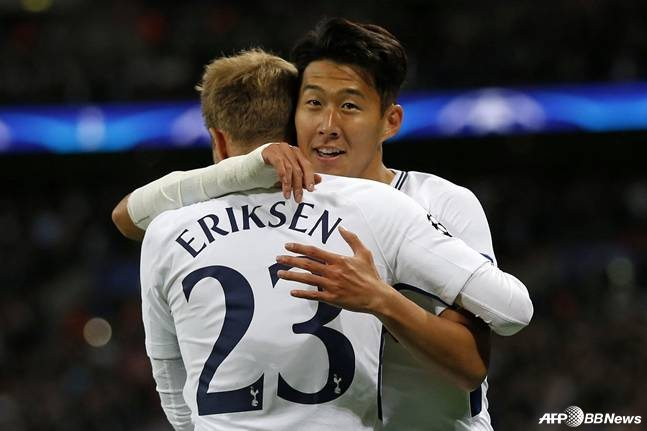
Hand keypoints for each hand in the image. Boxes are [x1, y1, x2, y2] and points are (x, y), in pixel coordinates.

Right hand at [262, 142, 321, 201]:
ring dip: (291, 184)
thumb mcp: (289, 177)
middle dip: (300, 184)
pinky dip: (283, 178)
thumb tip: (319, 180)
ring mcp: (279, 148)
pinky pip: (280, 165)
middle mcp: (288, 148)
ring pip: (290, 168)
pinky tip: (283, 188)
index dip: (310, 177)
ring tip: (289, 196)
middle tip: (299, 197)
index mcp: (296, 152)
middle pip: (299, 167)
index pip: (307, 165)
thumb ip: (303, 177)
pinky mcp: (269, 151)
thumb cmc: (270, 171)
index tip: (311, 190)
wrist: (251, 167)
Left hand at [276, 226, 391, 313]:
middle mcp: (332, 272)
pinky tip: (292, 291)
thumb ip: (352, 239)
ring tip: (279, 274)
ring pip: (307, 279)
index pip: (314, 252)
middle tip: (278, 259)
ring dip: (291, 276)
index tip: (288, 246)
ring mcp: (331, 286)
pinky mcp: (332, 298)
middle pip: (306, 264)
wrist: (376, 296)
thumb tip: (342, 228)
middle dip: (290, 261)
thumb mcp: (364, 253)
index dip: (299, 248)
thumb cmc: (370, 275)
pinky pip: (314, 294)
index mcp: (338, 260)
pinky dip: (302, 293)